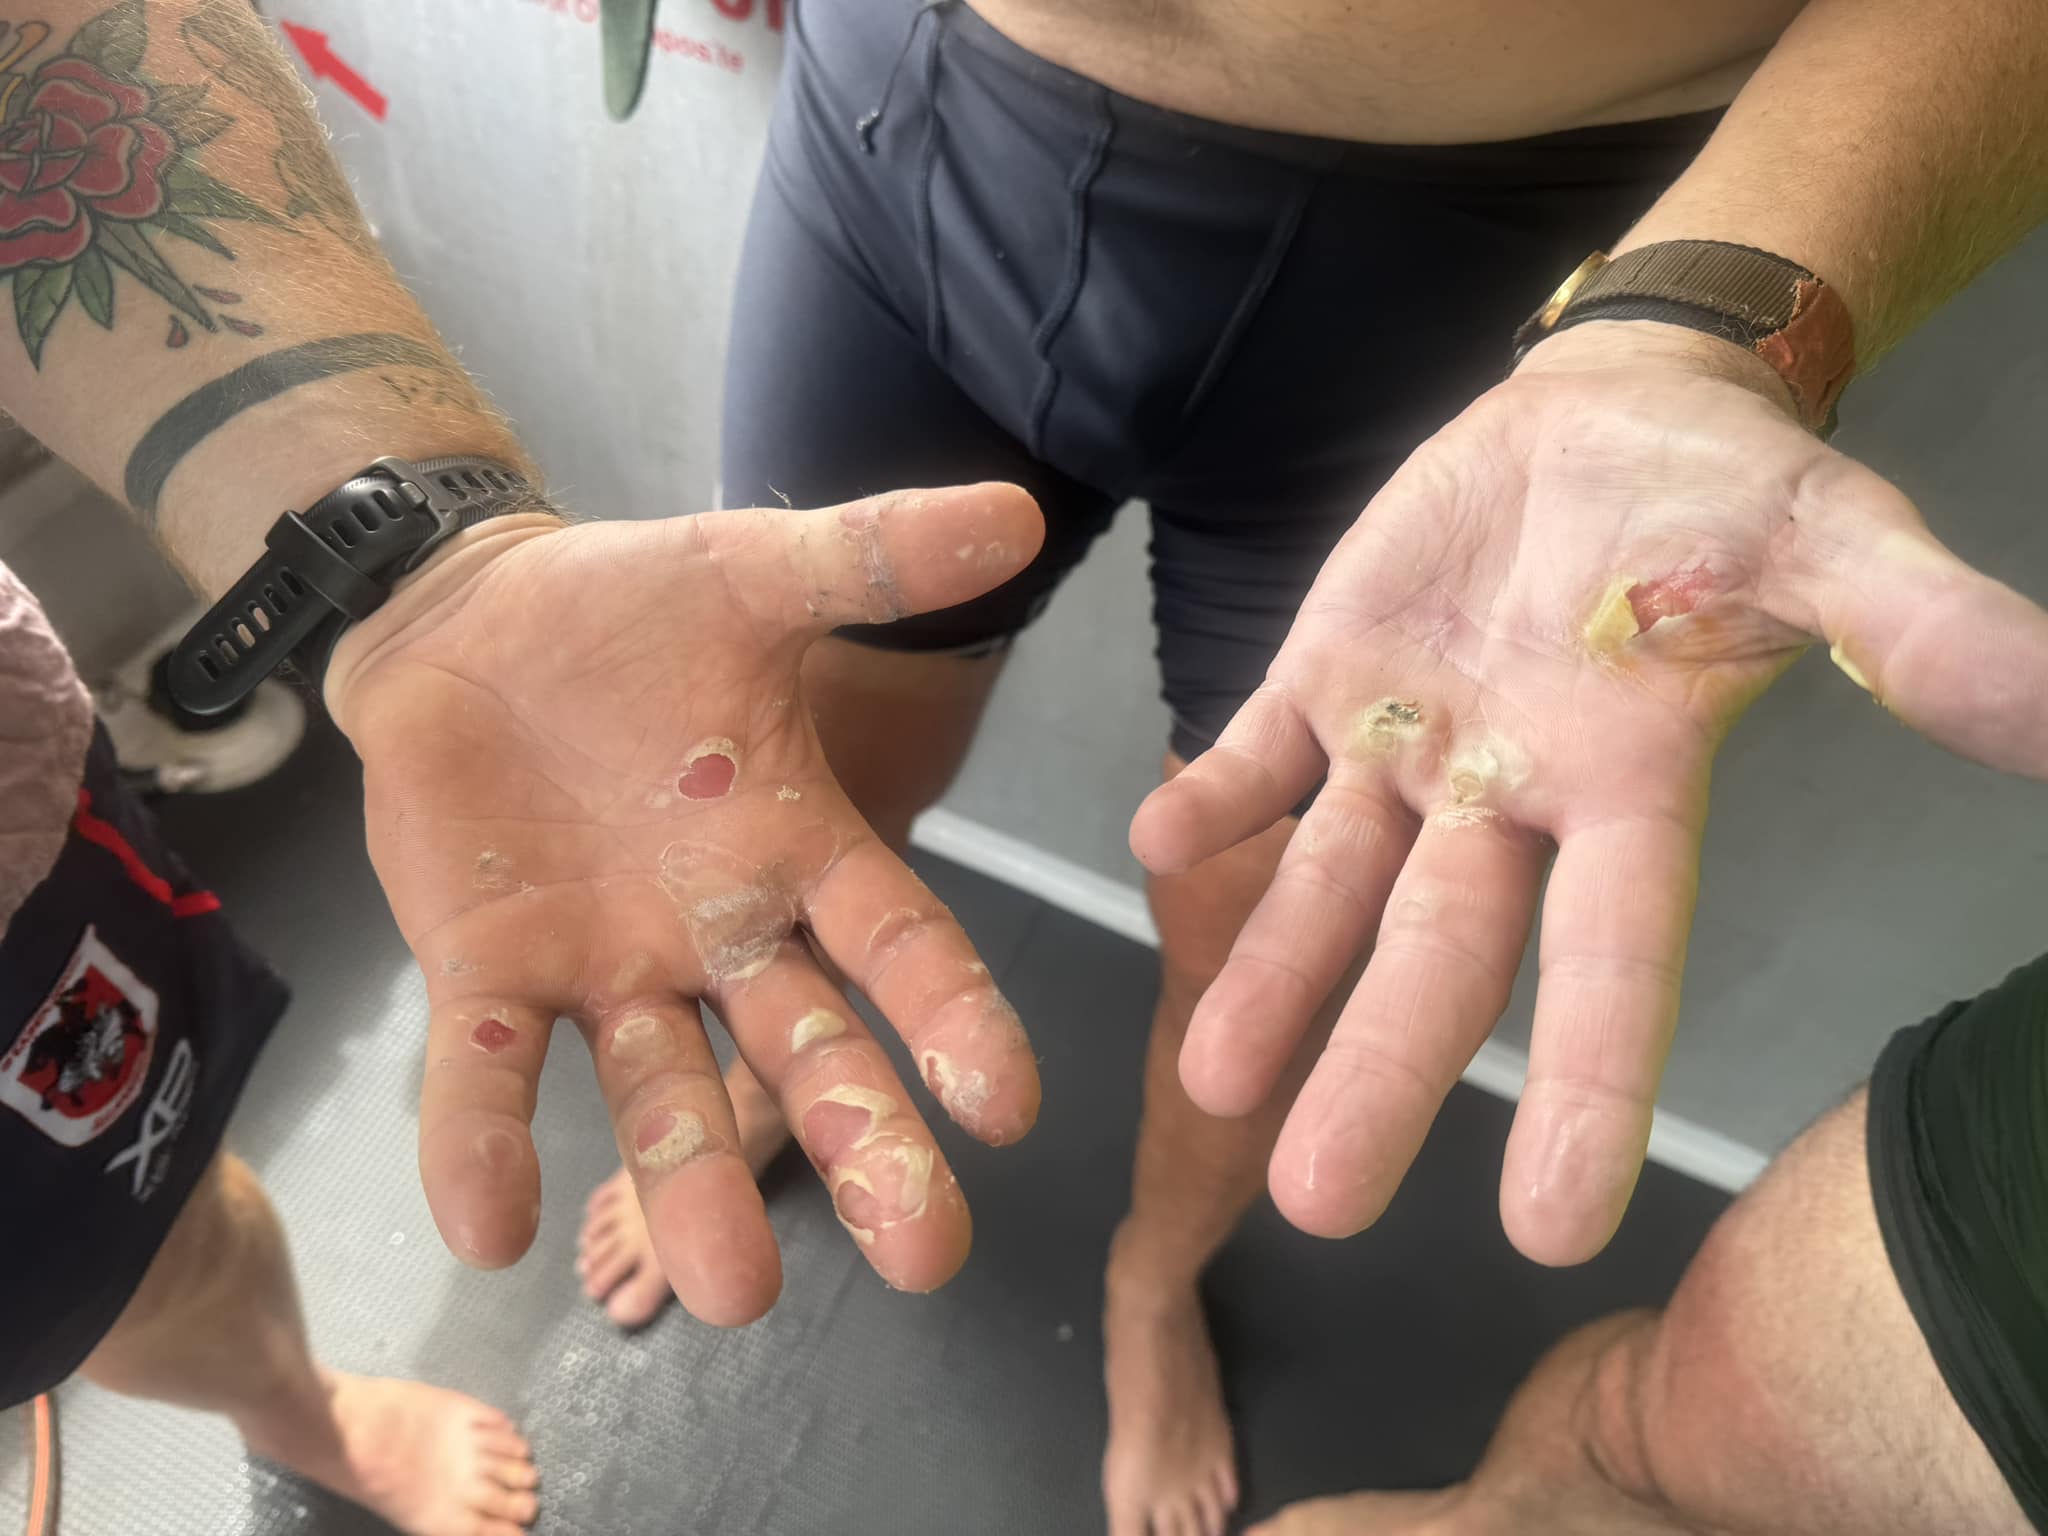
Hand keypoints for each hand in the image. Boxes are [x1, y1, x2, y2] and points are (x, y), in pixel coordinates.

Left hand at [324, 485, 1045, 1322]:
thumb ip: (875, 559)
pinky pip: (489, 1069)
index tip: (1008, 1106)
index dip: (953, 1022)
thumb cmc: (630, 611)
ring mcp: (606, 965)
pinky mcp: (491, 973)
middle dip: (864, 1148)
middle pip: (807, 1053)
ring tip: (733, 1285)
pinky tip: (494, 1229)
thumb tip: (1017, 514)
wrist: (471, 620)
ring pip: (664, 1093)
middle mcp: (720, 934)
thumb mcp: (753, 574)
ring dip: (693, 1184)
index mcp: (798, 851)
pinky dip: (486, 1144)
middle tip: (924, 1255)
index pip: (898, 948)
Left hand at [1131, 321, 2047, 1263]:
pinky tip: (1155, 843)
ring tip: (1210, 1084)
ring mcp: (1408, 744)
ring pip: (1331, 881)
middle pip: (1441, 955)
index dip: (1585, 1087)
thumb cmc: (1728, 493)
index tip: (1548, 1229)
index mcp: (1630, 792)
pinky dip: (1214, 793)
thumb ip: (1916, 626)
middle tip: (1315, 1205)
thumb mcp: (1828, 542)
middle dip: (1381, 1070)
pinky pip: (1258, 747)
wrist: (1614, 415)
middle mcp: (1510, 798)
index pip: (1612, 961)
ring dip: (1271, 971)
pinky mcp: (1328, 674)